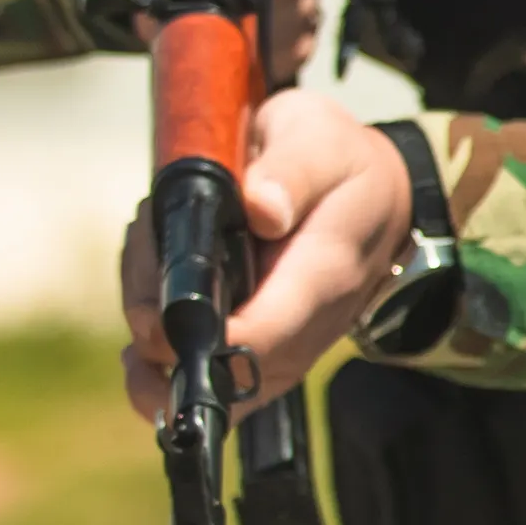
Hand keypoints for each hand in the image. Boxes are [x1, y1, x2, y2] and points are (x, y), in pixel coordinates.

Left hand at [121, 85, 413, 419]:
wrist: (380, 196)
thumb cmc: (341, 165)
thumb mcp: (320, 141)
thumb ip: (293, 171)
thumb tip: (261, 208)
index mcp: (322, 275)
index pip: (258, 336)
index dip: (195, 340)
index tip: (155, 310)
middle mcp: (307, 328)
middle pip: (219, 372)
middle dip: (156, 330)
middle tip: (145, 250)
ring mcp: (289, 349)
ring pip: (206, 383)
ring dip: (151, 335)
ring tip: (149, 256)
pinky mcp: (269, 355)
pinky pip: (209, 379)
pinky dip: (161, 352)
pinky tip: (151, 306)